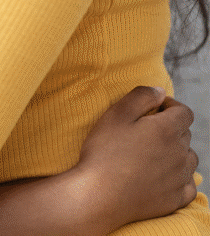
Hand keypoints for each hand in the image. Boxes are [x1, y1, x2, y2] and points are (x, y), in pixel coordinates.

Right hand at [73, 86, 198, 232]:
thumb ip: (141, 96)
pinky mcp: (176, 198)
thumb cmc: (104, 152)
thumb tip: (160, 91)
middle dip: (169, 129)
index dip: (171, 106)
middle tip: (143, 132)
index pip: (184, 112)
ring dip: (176, 153)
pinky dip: (178, 178)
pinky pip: (188, 185)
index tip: (154, 109)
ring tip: (151, 155)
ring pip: (188, 158)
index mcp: (167, 129)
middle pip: (185, 134)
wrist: (99, 195)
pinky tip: (161, 177)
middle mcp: (180, 153)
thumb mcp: (116, 114)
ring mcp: (180, 177)